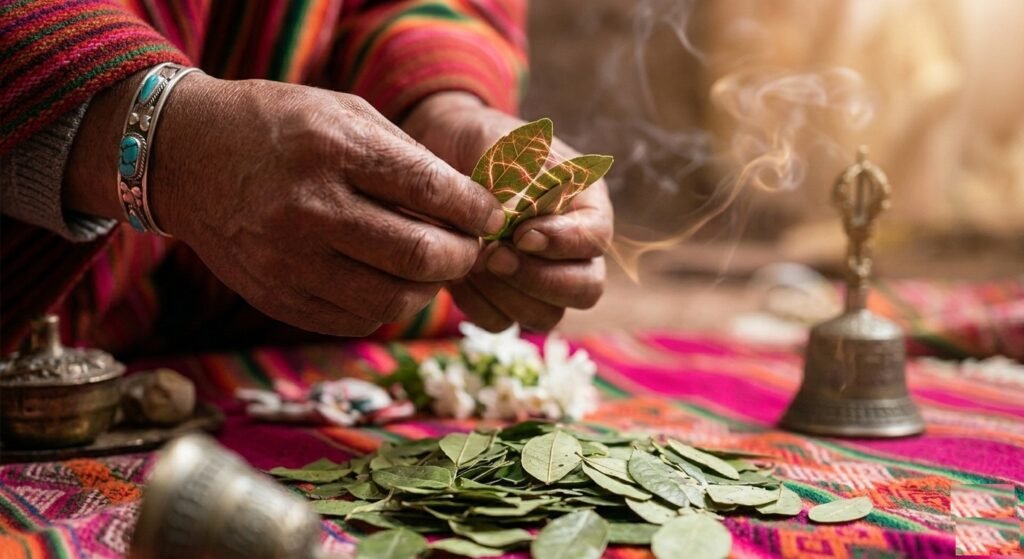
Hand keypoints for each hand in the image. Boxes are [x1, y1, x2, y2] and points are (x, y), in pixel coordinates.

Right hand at [66, 75, 505, 335]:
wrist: (186, 156)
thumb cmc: (280, 127)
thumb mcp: (345, 114)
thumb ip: (407, 158)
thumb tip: (469, 208)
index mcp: (333, 150)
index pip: (429, 190)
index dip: (475, 210)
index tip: (491, 216)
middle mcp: (309, 209)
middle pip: (418, 256)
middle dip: (462, 257)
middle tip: (470, 248)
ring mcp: (288, 260)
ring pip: (391, 299)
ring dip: (429, 288)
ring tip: (432, 267)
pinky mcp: (275, 296)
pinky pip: (355, 319)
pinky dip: (386, 305)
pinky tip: (387, 281)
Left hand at [404, 92, 613, 330]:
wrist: (444, 154)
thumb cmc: (482, 142)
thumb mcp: (504, 143)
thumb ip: (520, 177)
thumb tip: (523, 220)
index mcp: (586, 204)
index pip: (597, 238)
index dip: (563, 243)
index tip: (521, 234)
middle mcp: (573, 249)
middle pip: (586, 288)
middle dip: (539, 279)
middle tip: (494, 256)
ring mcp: (542, 279)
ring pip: (548, 316)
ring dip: (508, 296)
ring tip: (473, 261)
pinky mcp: (506, 298)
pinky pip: (503, 323)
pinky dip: (479, 305)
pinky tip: (458, 275)